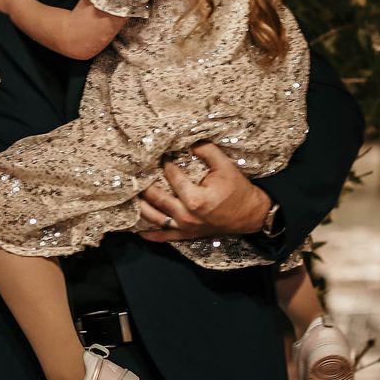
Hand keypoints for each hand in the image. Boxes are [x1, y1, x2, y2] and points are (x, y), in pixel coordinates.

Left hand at [135, 143, 271, 241]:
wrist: (250, 215)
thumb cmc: (238, 190)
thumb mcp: (226, 166)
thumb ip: (207, 151)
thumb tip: (189, 142)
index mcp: (195, 199)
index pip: (172, 177)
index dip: (165, 164)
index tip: (160, 155)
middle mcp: (186, 216)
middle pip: (156, 199)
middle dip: (144, 184)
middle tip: (135, 172)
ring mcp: (185, 228)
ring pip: (154, 219)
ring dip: (140, 207)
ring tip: (130, 195)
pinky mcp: (186, 235)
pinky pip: (164, 237)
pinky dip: (150, 234)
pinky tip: (137, 230)